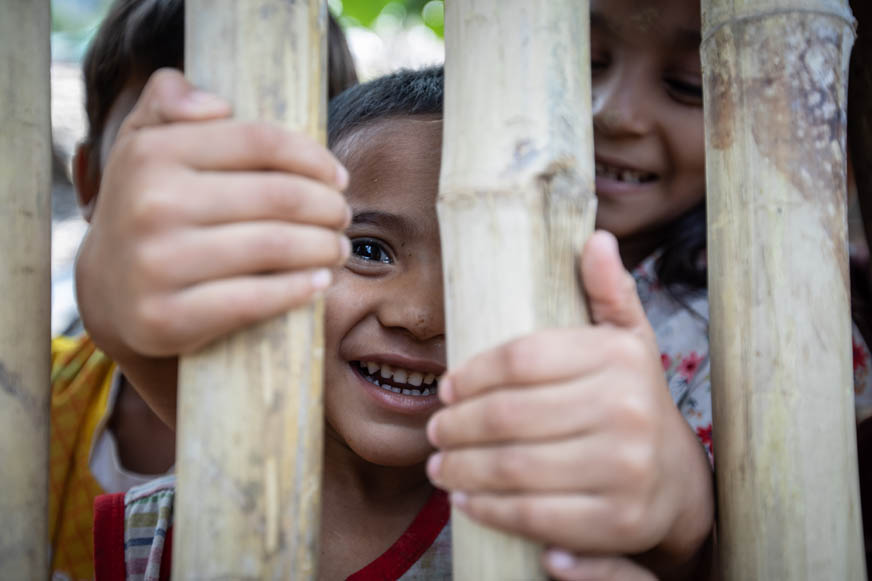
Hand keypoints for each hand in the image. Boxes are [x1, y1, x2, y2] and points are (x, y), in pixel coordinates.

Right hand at [76, 69, 350, 424]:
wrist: (111, 292)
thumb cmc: (150, 206)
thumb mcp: (145, 143)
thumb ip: (169, 100)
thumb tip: (216, 105)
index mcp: (151, 154)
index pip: (261, 142)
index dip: (314, 158)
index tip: (338, 177)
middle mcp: (150, 206)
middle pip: (280, 196)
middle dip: (329, 207)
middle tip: (343, 217)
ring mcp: (156, 265)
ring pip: (277, 246)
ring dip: (325, 247)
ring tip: (338, 247)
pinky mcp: (166, 318)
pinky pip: (256, 300)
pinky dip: (300, 289)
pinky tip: (319, 282)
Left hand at [426, 231, 713, 577]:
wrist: (677, 479)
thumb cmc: (631, 400)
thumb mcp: (628, 341)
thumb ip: (609, 293)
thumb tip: (597, 240)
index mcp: (619, 358)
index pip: (522, 357)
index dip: (473, 374)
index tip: (446, 387)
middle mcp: (626, 410)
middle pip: (510, 415)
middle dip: (457, 426)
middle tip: (435, 431)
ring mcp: (624, 469)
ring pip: (514, 467)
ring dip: (463, 468)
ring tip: (441, 465)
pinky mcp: (617, 520)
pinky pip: (533, 515)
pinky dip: (489, 509)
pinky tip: (467, 499)